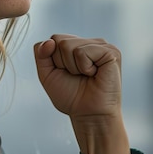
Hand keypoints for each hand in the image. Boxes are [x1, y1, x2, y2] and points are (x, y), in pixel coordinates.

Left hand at [34, 34, 130, 153]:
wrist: (89, 115)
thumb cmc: (71, 96)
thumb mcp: (47, 74)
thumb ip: (41, 54)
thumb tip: (49, 41)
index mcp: (76, 45)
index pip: (53, 38)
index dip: (53, 59)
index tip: (65, 73)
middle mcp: (88, 42)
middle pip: (59, 40)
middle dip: (61, 63)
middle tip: (77, 76)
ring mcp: (101, 45)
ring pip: (68, 45)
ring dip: (72, 67)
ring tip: (86, 76)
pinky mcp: (111, 52)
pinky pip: (82, 52)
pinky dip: (84, 68)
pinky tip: (94, 74)